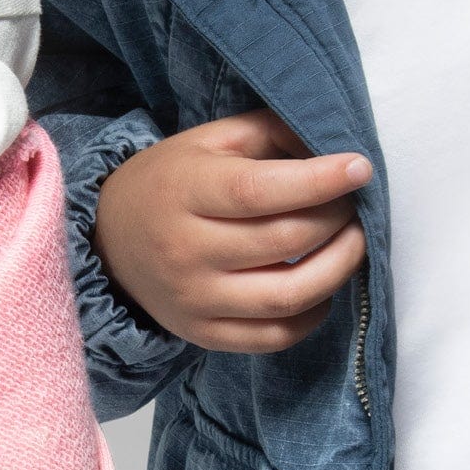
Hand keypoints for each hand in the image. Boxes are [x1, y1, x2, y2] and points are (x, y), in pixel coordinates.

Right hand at [96, 112, 369, 350]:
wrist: (109, 239)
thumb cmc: (172, 180)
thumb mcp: (211, 140)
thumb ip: (272, 132)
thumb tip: (335, 146)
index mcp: (185, 192)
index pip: (259, 191)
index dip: (318, 181)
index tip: (360, 169)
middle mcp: (186, 250)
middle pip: (283, 242)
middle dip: (336, 220)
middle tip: (353, 204)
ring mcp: (194, 299)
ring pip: (287, 296)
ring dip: (338, 269)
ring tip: (353, 243)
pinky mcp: (203, 334)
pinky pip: (274, 337)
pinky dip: (313, 314)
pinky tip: (323, 287)